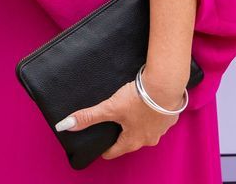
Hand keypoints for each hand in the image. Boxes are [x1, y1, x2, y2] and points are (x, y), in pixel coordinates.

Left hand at [57, 74, 180, 159]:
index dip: (105, 149)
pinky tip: (148, 103)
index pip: (114, 152)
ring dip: (139, 123)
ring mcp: (161, 130)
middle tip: (113, 124)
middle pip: (131, 141)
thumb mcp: (110, 108)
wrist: (166, 85)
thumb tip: (65, 126)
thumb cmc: (139, 98)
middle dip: (122, 134)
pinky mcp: (170, 117)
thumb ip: (88, 117)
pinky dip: (153, 113)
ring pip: (146, 130)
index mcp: (132, 141)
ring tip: (130, 111)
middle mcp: (148, 139)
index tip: (99, 145)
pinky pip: (159, 119)